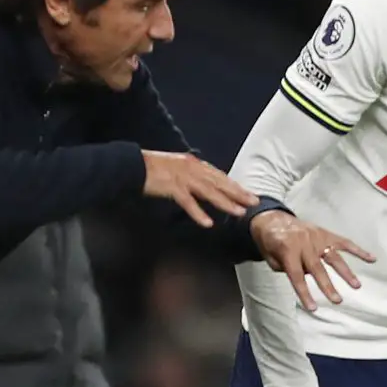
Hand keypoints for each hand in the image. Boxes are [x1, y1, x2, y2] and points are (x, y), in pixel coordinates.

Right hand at [142, 151, 258, 227]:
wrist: (132, 165)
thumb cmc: (152, 167)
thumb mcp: (176, 166)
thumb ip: (191, 174)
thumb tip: (203, 183)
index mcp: (194, 163)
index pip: (219, 176)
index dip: (234, 185)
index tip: (248, 194)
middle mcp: (192, 168)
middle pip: (219, 183)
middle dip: (238, 193)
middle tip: (254, 202)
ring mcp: (183, 177)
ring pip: (209, 192)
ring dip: (225, 203)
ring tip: (239, 212)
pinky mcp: (172, 187)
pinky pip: (188, 202)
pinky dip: (198, 213)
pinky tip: (208, 223)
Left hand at [250, 211, 375, 310]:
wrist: (273, 219)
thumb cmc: (270, 242)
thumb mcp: (270, 257)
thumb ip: (285, 269)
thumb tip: (305, 277)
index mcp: (288, 250)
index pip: (297, 276)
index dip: (304, 293)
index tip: (313, 308)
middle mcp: (304, 244)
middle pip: (318, 268)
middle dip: (328, 286)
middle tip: (338, 300)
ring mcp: (317, 238)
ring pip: (334, 257)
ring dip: (346, 272)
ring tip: (356, 286)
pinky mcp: (326, 234)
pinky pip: (344, 243)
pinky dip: (358, 250)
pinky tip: (371, 259)